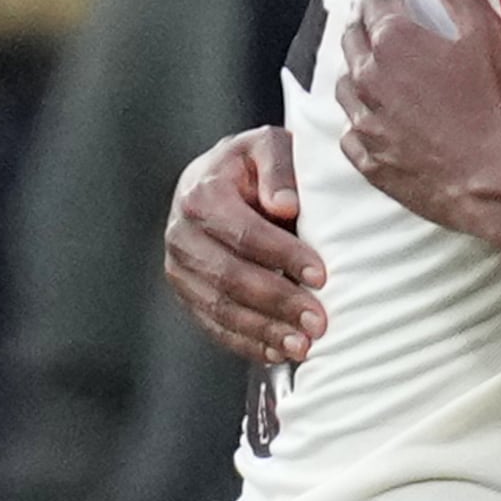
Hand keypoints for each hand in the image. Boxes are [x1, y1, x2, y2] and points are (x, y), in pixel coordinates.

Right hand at [165, 128, 327, 364]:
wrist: (216, 180)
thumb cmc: (250, 166)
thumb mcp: (267, 147)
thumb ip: (278, 167)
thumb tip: (285, 205)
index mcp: (201, 195)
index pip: (244, 233)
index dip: (283, 256)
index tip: (321, 275)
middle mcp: (181, 234)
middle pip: (230, 277)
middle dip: (278, 302)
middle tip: (318, 321)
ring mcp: (179, 268)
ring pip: (220, 308)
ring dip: (264, 331)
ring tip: (302, 345)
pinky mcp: (186, 293)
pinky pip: (214, 326)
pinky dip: (247, 343)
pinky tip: (277, 353)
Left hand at [336, 0, 500, 240]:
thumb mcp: (485, 31)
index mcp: (395, 43)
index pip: (376, 3)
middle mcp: (370, 81)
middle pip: (354, 41)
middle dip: (361, 21)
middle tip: (368, 13)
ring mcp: (367, 125)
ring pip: (346, 86)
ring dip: (354, 69)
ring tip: (364, 62)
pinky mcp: (372, 164)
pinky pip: (350, 134)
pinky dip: (356, 120)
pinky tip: (365, 120)